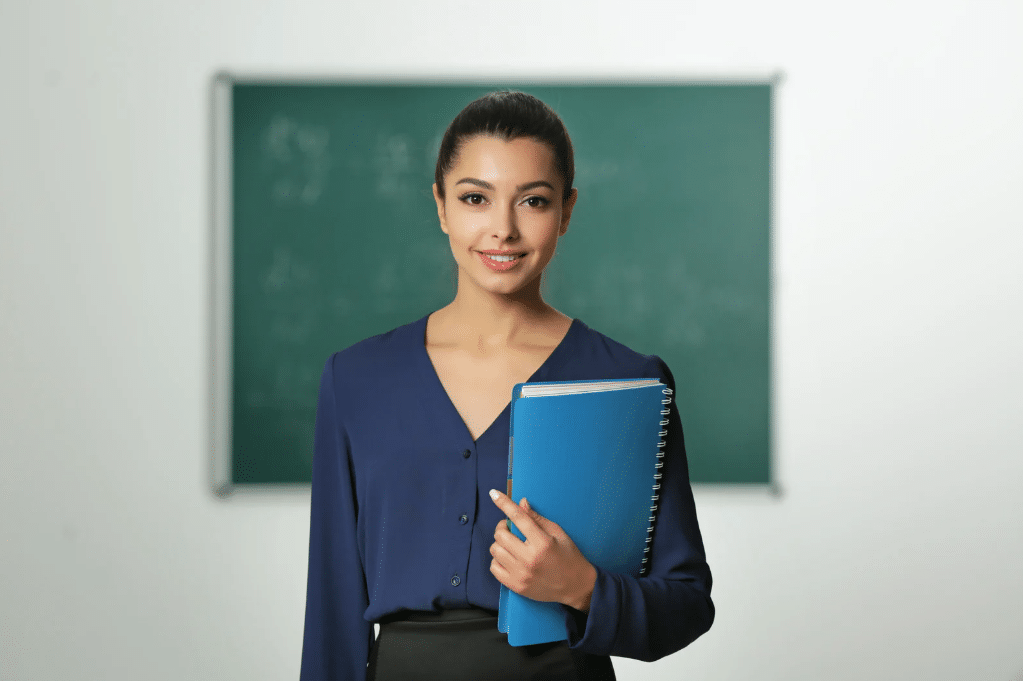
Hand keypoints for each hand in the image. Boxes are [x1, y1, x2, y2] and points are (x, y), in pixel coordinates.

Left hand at [488, 489, 596, 611]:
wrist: (575, 586)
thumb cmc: (569, 556)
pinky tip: (507, 557)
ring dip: (499, 543)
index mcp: (543, 543)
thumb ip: (537, 518)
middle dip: (503, 526)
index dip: (504, 503)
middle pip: (501, 534)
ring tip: (510, 543)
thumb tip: (521, 503)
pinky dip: (497, 559)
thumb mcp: (558, 533)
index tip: (494, 494)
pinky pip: (494, 568)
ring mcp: (521, 574)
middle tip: (510, 527)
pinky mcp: (516, 586)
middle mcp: (530, 559)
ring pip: (495, 550)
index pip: (519, 518)